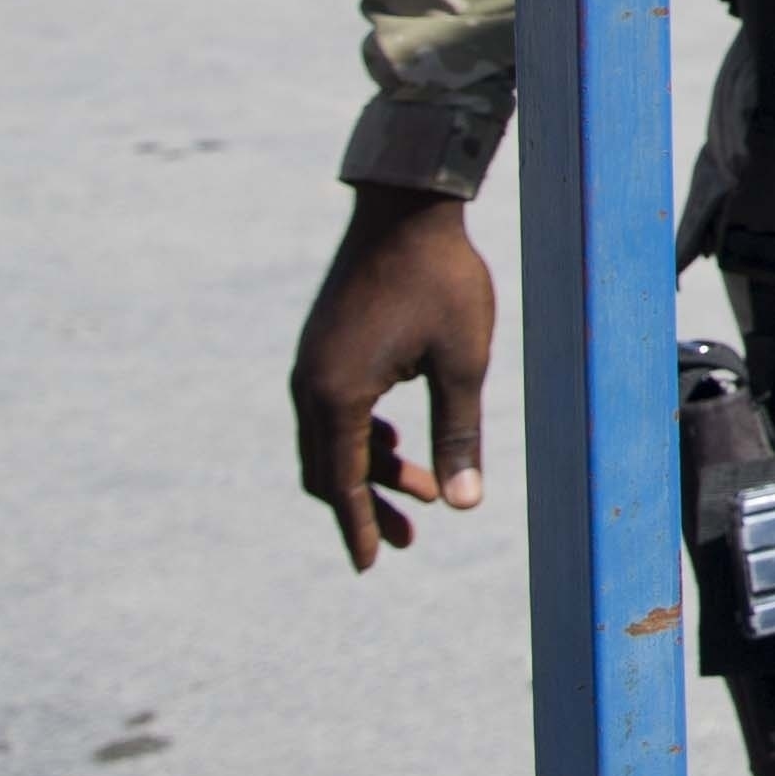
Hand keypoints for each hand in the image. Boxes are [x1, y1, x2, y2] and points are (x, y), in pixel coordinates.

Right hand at [291, 185, 496, 571]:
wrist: (407, 209)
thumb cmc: (441, 282)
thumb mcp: (462, 362)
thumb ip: (458, 433)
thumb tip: (463, 504)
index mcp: (337, 395)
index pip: (342, 482)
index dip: (358, 527)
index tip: (371, 566)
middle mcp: (311, 385)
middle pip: (329, 468)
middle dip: (367, 505)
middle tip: (409, 539)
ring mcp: (312, 363)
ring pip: (331, 439)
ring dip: (371, 469)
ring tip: (421, 491)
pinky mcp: (323, 345)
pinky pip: (332, 409)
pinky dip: (361, 435)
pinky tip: (396, 440)